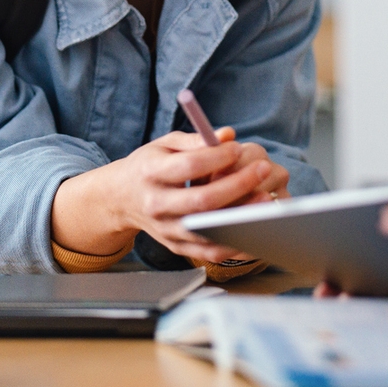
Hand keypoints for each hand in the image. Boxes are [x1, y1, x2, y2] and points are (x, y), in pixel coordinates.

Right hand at [54, 128, 289, 262]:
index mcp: (151, 173)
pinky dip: (234, 244)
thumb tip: (228, 135)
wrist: (122, 198)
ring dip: (241, 217)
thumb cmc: (149, 166)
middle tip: (264, 168)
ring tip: (265, 199)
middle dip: (238, 184)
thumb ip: (197, 140)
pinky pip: (209, 251)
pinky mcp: (176, 247)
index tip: (238, 147)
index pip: (189, 166)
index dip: (217, 157)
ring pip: (208, 230)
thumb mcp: (165, 144)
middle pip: (202, 200)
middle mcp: (157, 205)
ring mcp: (166, 230)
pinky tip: (254, 228)